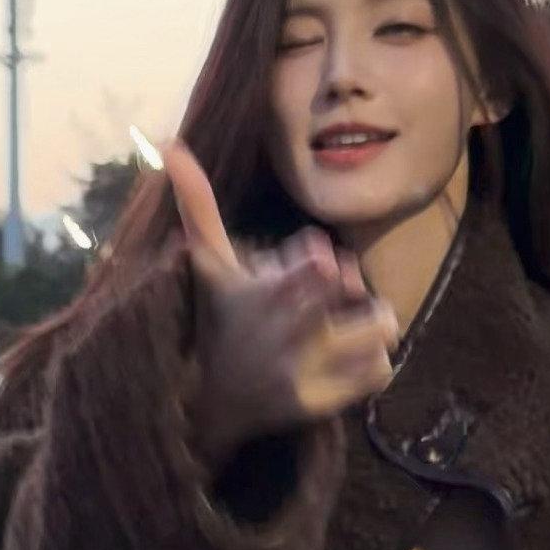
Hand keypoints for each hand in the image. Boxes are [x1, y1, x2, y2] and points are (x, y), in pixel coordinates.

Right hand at [163, 143, 398, 469]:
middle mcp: (284, 332)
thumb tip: (171, 145)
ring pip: (376, 329)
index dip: (319, 259)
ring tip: (346, 329)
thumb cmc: (217, 320)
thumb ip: (199, 205)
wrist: (203, 403)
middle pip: (352, 288)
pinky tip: (346, 359)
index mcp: (264, 293)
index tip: (303, 268)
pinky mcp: (315, 403)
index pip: (321, 260)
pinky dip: (373, 363)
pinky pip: (378, 372)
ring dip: (368, 325)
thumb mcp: (210, 265)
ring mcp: (301, 370)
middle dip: (348, 288)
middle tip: (330, 299)